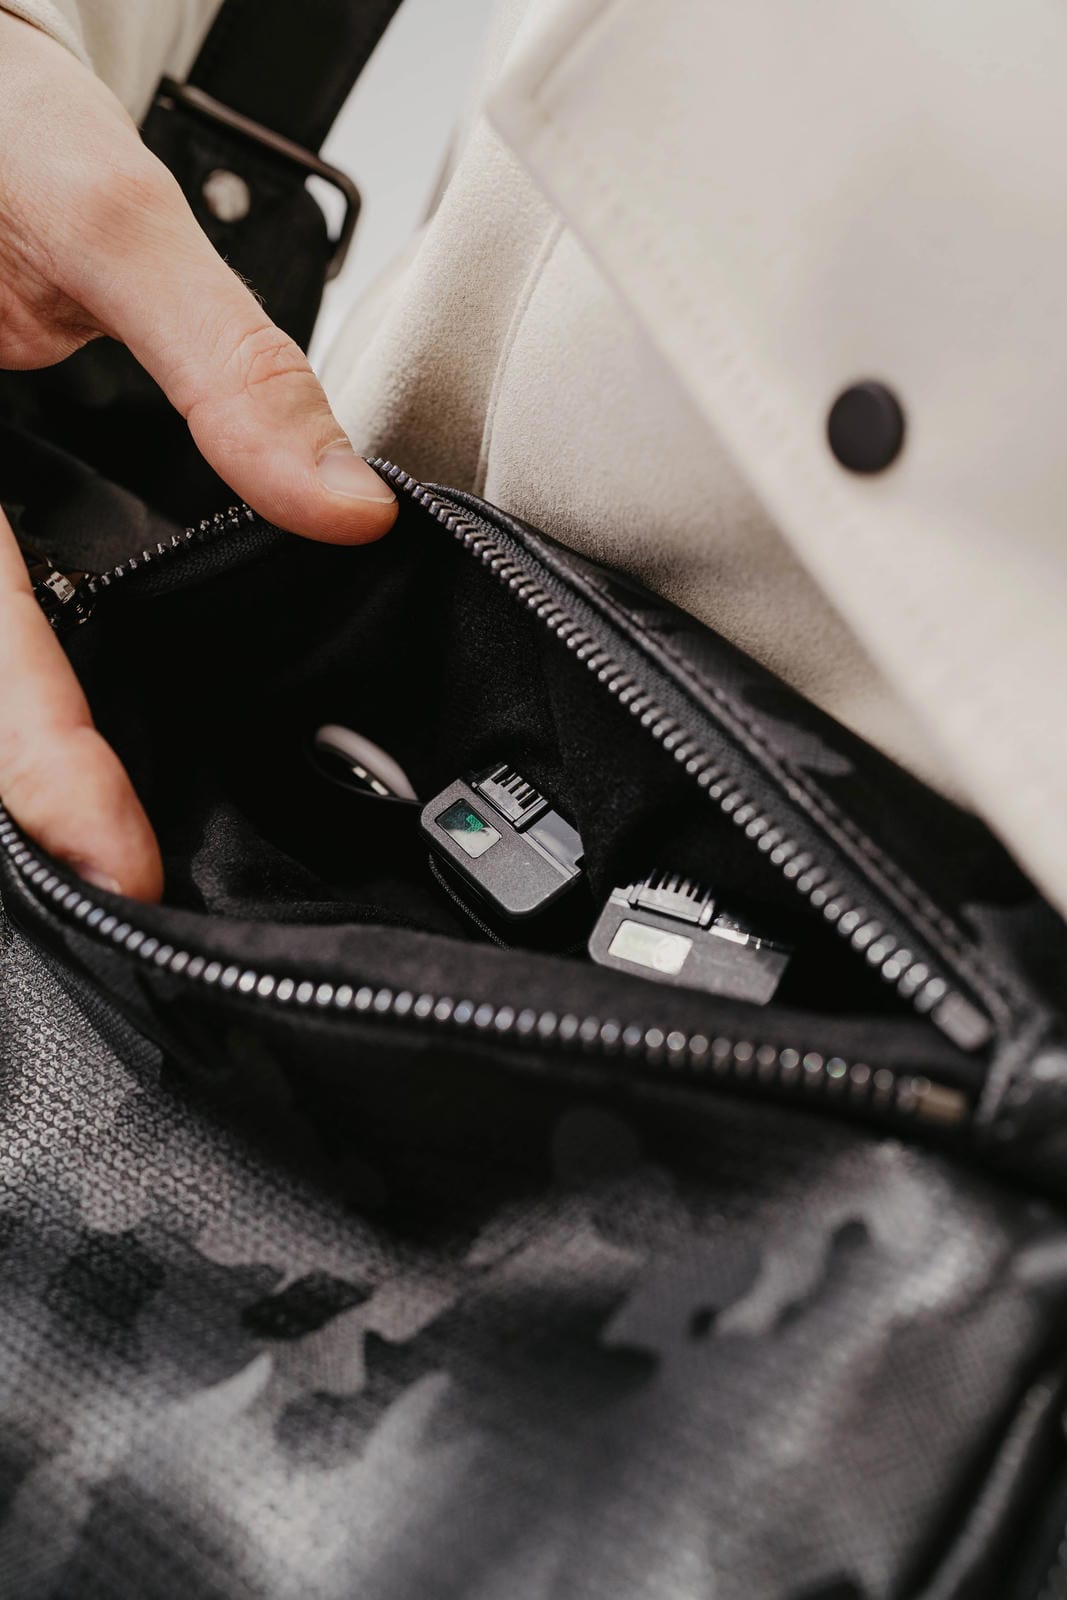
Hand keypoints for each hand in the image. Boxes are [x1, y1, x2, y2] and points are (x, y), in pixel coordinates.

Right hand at [0, 12, 396, 900]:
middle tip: (147, 884)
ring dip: (48, 746)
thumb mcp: (104, 215)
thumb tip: (342, 506)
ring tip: (140, 826)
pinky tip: (118, 711)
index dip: (45, 768)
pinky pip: (8, 610)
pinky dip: (51, 673)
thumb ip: (225, 365)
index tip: (122, 860)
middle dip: (51, 790)